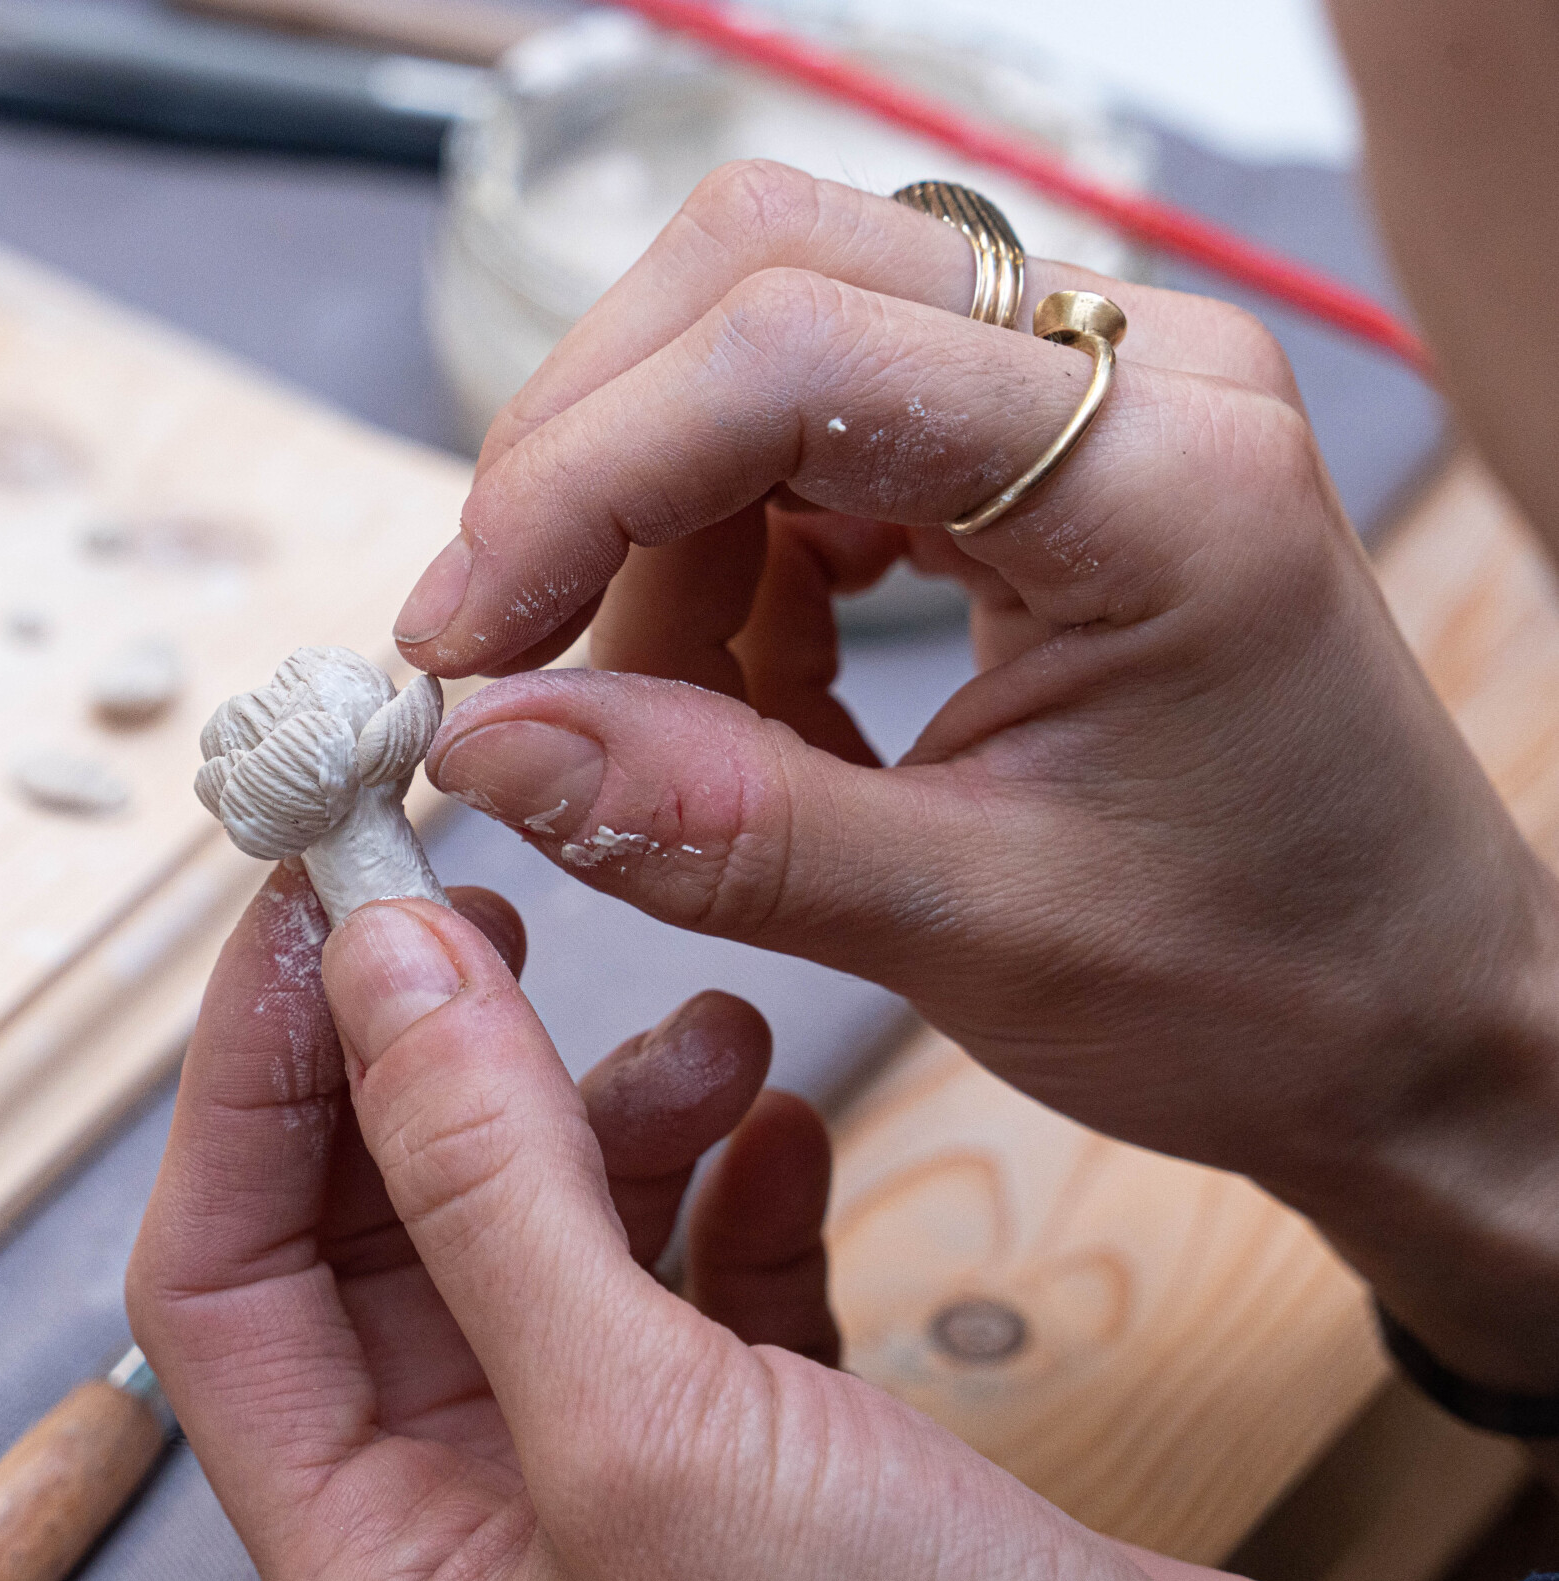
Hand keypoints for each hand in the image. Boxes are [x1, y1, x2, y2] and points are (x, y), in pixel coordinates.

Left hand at [128, 872, 1378, 1580]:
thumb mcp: (646, 1440)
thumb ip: (488, 1194)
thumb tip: (377, 978)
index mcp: (384, 1566)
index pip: (223, 1278)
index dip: (252, 1079)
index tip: (312, 907)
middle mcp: (483, 1531)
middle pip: (380, 1236)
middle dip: (435, 1065)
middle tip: (484, 917)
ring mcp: (631, 1497)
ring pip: (551, 1240)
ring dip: (612, 1111)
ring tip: (716, 1035)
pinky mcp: (779, 1475)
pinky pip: (705, 1289)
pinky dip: (736, 1192)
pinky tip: (787, 1137)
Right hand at [390, 162, 1558, 1393]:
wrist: (1411, 1015)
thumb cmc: (1261, 985)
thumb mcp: (973, 933)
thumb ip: (714, 828)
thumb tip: (482, 745)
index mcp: (1162, 473)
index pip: (793, 353)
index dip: (579, 478)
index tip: (459, 644)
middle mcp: (1129, 372)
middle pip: (757, 275)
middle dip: (589, 463)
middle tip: (506, 654)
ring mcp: (1084, 389)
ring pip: (755, 338)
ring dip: (649, 529)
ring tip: (667, 726)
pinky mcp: (1035, 443)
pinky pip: (800, 426)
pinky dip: (718, 556)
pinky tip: (750, 695)